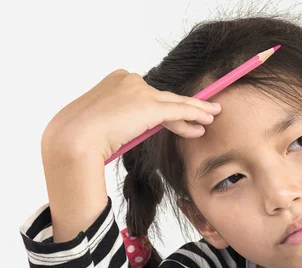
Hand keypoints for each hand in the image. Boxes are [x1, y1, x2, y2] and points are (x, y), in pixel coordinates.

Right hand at [41, 69, 220, 161]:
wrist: (75, 139)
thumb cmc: (82, 138)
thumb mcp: (103, 123)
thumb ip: (121, 120)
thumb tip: (129, 129)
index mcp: (115, 80)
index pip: (148, 96)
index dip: (166, 108)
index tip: (177, 115)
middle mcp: (129, 80)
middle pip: (163, 99)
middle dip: (186, 107)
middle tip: (205, 111)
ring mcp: (140, 92)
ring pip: (175, 103)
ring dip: (196, 111)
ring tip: (211, 116)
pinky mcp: (150, 105)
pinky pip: (180, 109)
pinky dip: (196, 113)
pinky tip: (208, 118)